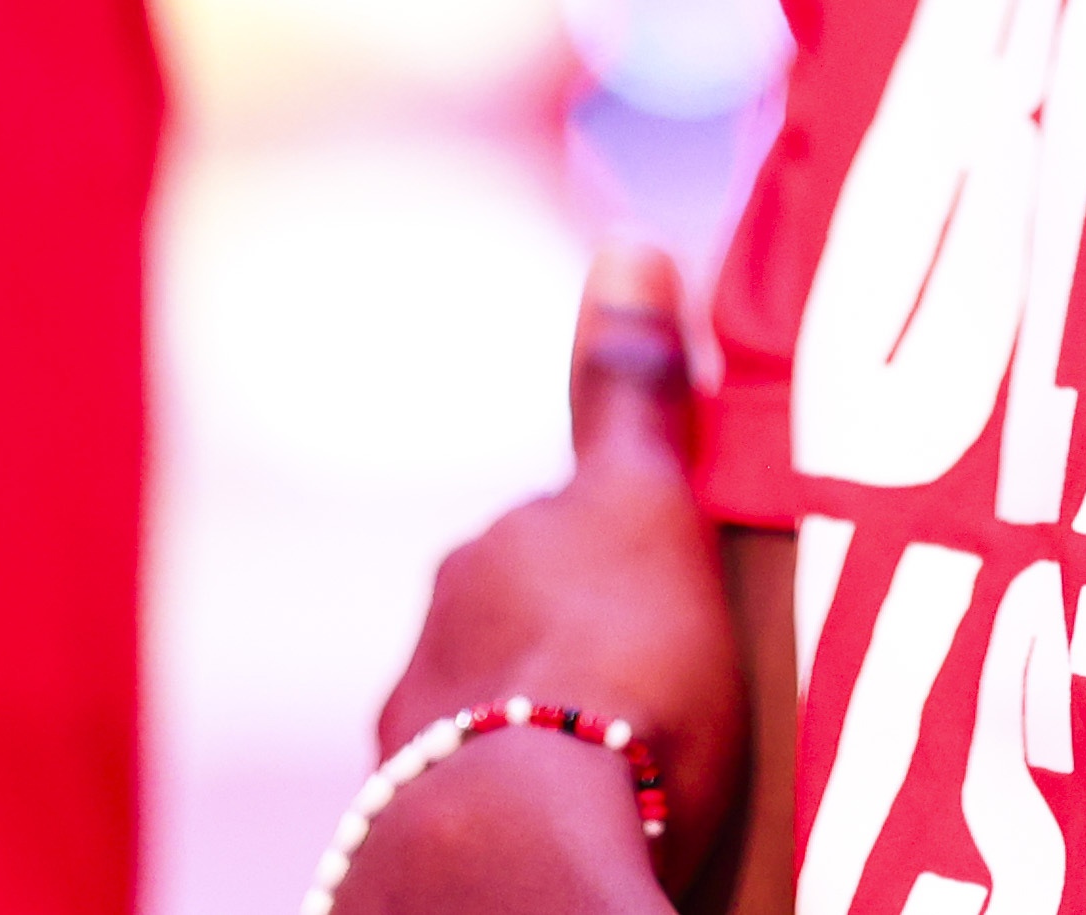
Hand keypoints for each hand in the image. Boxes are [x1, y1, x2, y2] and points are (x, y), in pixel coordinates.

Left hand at [361, 245, 753, 906]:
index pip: (559, 531)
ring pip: (495, 709)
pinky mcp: (412, 828)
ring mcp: (420, 732)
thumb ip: (631, 390)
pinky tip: (575, 824)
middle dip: (575, 640)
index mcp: (493, 551)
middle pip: (519, 616)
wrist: (523, 845)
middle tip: (667, 690)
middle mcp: (438, 628)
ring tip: (627, 773)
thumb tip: (629, 241)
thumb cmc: (617, 669)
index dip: (620, 559)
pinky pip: (484, 796)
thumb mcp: (648, 509)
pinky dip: (522, 800)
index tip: (673, 601)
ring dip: (543, 724)